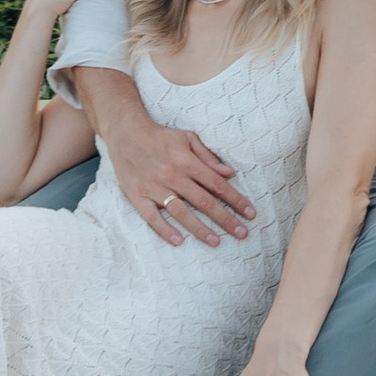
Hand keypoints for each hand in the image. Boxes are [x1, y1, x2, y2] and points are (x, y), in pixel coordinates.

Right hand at [104, 102, 254, 248]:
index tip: (250, 213)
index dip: (235, 199)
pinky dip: (165, 230)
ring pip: (181, 212)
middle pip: (203, 201)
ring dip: (200, 229)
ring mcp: (154, 187)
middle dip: (225, 219)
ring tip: (216, 242)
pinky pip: (151, 217)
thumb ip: (208, 157)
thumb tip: (230, 173)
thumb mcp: (187, 138)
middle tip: (242, 233)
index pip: (217, 184)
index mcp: (187, 161)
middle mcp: (172, 175)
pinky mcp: (137, 196)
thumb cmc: (161, 136)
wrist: (126, 133)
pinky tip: (179, 241)